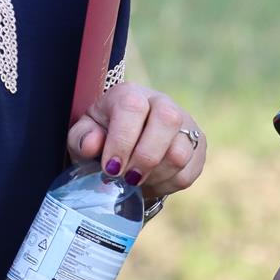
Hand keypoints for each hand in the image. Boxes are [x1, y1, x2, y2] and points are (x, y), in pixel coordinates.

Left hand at [68, 82, 206, 197]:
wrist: (127, 145)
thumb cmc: (103, 137)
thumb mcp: (84, 135)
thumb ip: (82, 137)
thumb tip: (93, 144)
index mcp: (131, 94)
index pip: (132, 107)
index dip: (122, 141)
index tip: (110, 168)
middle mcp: (162, 103)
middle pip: (167, 121)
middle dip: (144, 158)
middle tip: (127, 179)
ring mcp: (185, 124)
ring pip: (180, 152)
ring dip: (155, 175)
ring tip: (137, 181)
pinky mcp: (198, 146)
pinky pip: (188, 172)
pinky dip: (167, 184)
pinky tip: (151, 182)